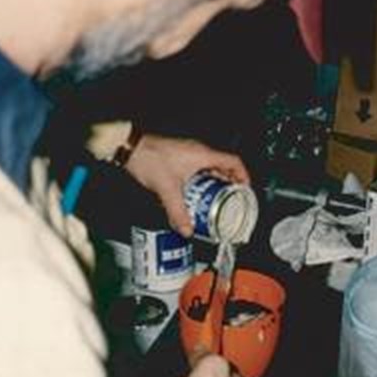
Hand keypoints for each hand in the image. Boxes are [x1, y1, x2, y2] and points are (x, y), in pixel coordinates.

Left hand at [125, 134, 249, 236]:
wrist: (130, 147)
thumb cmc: (148, 158)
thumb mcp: (167, 189)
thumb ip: (178, 212)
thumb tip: (187, 229)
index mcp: (203, 155)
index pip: (234, 162)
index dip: (244, 176)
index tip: (246, 189)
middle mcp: (198, 152)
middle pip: (224, 167)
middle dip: (229, 184)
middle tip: (230, 199)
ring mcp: (189, 153)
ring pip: (211, 168)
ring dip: (214, 183)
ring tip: (213, 199)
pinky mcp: (179, 156)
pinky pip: (199, 168)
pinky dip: (202, 181)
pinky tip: (195, 193)